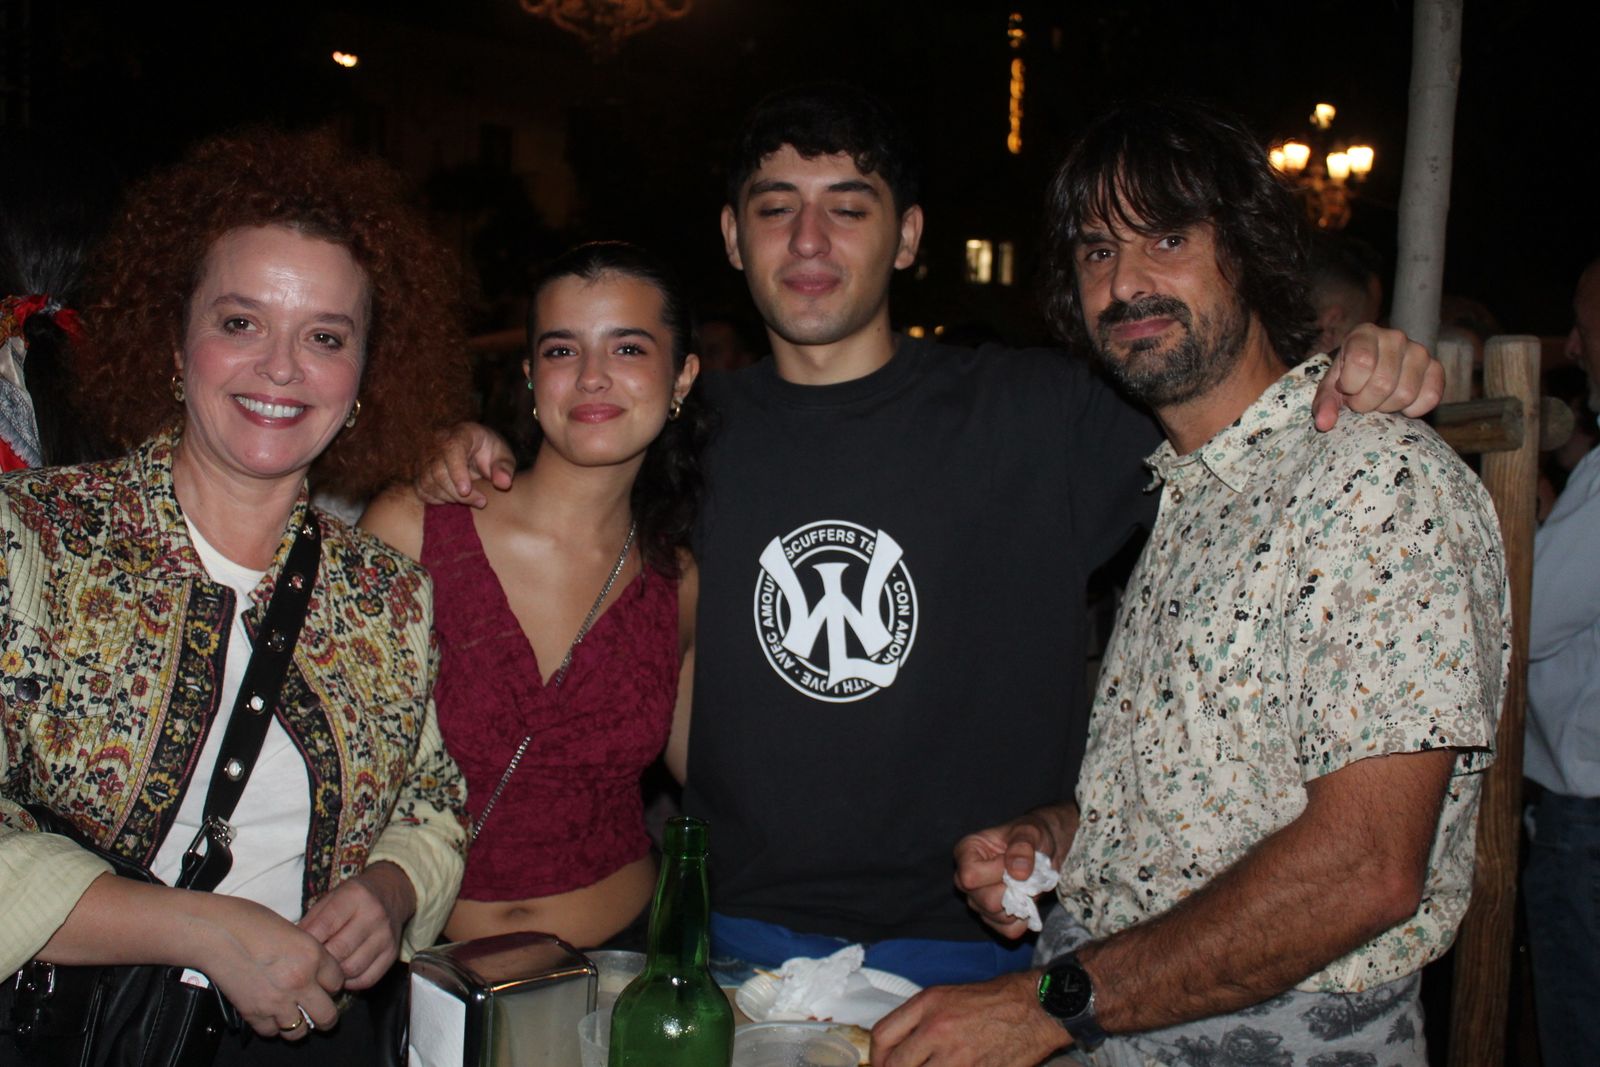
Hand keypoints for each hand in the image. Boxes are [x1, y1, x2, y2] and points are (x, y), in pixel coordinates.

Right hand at [193, 894, 344, 1039]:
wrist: (215, 932)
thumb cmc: (251, 921)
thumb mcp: (293, 930)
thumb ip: (308, 953)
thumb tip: (315, 968)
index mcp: (313, 956)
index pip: (338, 982)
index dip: (332, 983)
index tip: (325, 982)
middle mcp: (299, 982)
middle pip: (327, 1016)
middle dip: (326, 1015)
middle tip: (319, 1008)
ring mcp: (276, 1001)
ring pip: (300, 1032)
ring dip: (299, 1024)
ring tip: (294, 1014)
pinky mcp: (253, 1013)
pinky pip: (271, 1032)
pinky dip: (273, 1026)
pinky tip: (271, 1013)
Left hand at [299, 862, 416, 989]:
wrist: (390, 893)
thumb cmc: (352, 898)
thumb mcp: (330, 898)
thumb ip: (311, 921)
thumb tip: (291, 950)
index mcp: (354, 896)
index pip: (325, 926)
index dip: (307, 944)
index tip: (297, 953)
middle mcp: (374, 915)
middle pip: (339, 950)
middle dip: (319, 963)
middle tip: (309, 967)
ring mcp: (385, 936)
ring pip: (353, 968)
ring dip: (334, 976)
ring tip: (325, 973)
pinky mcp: (392, 953)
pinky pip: (368, 978)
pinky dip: (351, 983)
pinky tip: (342, 975)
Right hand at [415, 422, 514, 506]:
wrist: (477, 452)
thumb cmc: (491, 453)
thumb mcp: (504, 458)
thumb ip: (505, 469)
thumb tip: (503, 483)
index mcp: (462, 433)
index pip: (452, 449)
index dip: (457, 472)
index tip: (466, 491)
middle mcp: (438, 441)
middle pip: (438, 471)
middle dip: (457, 492)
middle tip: (481, 501)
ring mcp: (425, 456)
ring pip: (428, 482)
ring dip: (449, 497)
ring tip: (470, 500)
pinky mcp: (420, 470)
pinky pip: (421, 489)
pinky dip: (436, 499)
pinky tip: (453, 499)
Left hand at [871, 971, 1068, 1066]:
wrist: (1035, 1008)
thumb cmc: (994, 1000)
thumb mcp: (947, 996)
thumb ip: (918, 1019)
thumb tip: (897, 1046)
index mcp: (927, 1005)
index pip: (882, 1035)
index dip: (877, 1058)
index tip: (882, 1065)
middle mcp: (937, 1029)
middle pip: (896, 1065)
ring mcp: (957, 1056)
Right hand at [953, 806, 1073, 939]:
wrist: (1044, 848)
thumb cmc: (1031, 834)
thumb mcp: (1030, 831)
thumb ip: (1022, 847)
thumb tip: (1017, 872)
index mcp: (967, 852)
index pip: (970, 876)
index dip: (996, 873)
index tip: (1015, 863)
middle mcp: (966, 879)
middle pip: (983, 900)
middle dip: (1011, 891)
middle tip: (1027, 877)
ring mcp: (978, 900)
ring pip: (995, 917)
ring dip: (1019, 904)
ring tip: (1028, 886)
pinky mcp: (994, 917)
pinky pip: (1007, 930)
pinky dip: (1023, 920)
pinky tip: (1028, 902)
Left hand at [1312, 323, 1444, 430]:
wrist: (1374, 368)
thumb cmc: (1349, 376)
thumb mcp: (1331, 387)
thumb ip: (1324, 403)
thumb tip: (1324, 424)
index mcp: (1364, 333)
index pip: (1361, 362)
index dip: (1351, 386)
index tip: (1346, 388)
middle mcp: (1395, 337)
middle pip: (1383, 383)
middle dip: (1367, 402)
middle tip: (1362, 400)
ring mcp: (1419, 351)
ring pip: (1405, 394)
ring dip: (1388, 407)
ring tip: (1379, 399)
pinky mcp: (1436, 367)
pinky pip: (1431, 397)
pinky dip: (1414, 409)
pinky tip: (1401, 403)